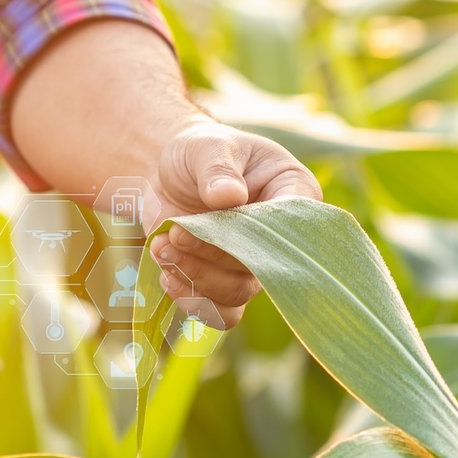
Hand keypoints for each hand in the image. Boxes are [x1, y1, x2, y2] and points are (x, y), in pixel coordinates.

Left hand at [144, 115, 320, 327]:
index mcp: (294, 193)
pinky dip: (193, 302)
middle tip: (175, 233)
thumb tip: (228, 196)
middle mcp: (281, 238)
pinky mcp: (224, 282)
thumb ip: (218, 167)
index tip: (220, 216)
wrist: (168, 173)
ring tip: (162, 248)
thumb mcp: (207, 145)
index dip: (260, 232)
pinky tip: (167, 277)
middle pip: (262, 266)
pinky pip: (220, 312)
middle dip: (213, 254)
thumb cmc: (199, 152)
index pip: (295, 225)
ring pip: (237, 293)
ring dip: (196, 277)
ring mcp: (253, 264)